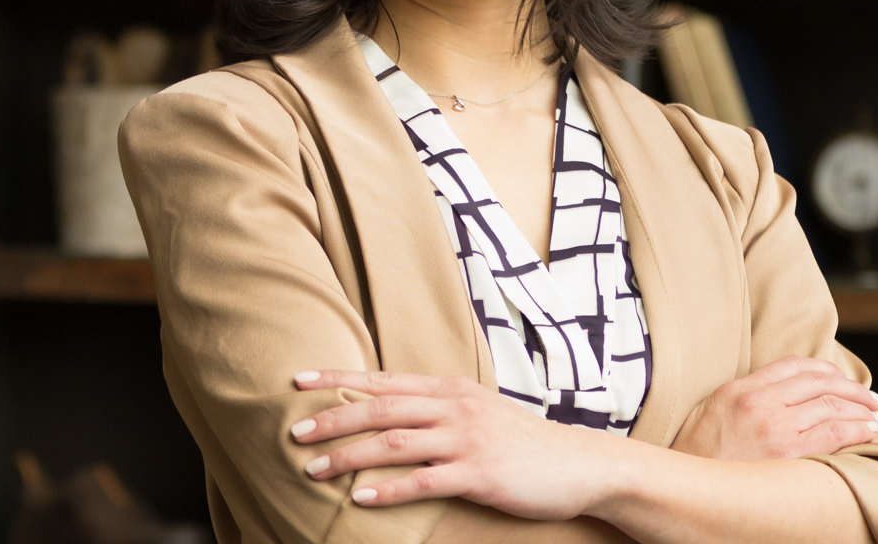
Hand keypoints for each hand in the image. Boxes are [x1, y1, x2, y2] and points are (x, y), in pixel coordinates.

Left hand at [289, 370, 622, 520]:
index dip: (337, 378)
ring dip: (348, 456)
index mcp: (448, 388)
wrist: (582, 464)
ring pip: (394, 443)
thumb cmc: (524, 440)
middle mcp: (453, 407)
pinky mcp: (480, 473)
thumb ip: (436, 406)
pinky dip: (388, 490)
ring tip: (313, 469)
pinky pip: (424, 481)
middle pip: (379, 408)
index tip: (297, 380)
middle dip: (332, 419)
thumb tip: (388, 409)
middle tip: (295, 433)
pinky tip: (360, 499)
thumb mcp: (477, 409)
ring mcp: (466, 439)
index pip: (381, 379)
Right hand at [671, 355, 877, 460]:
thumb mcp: (713, 410)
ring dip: (860, 409)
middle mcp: (758, 403)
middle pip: (818, 383)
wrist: (689, 486)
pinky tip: (868, 431)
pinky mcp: (788, 455)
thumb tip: (785, 392)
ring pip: (832, 407)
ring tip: (873, 416)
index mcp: (739, 389)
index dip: (826, 369)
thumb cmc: (699, 453)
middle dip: (852, 388)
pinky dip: (858, 429)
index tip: (842, 378)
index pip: (793, 365)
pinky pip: (834, 434)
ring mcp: (774, 428)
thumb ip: (746, 395)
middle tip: (871, 397)